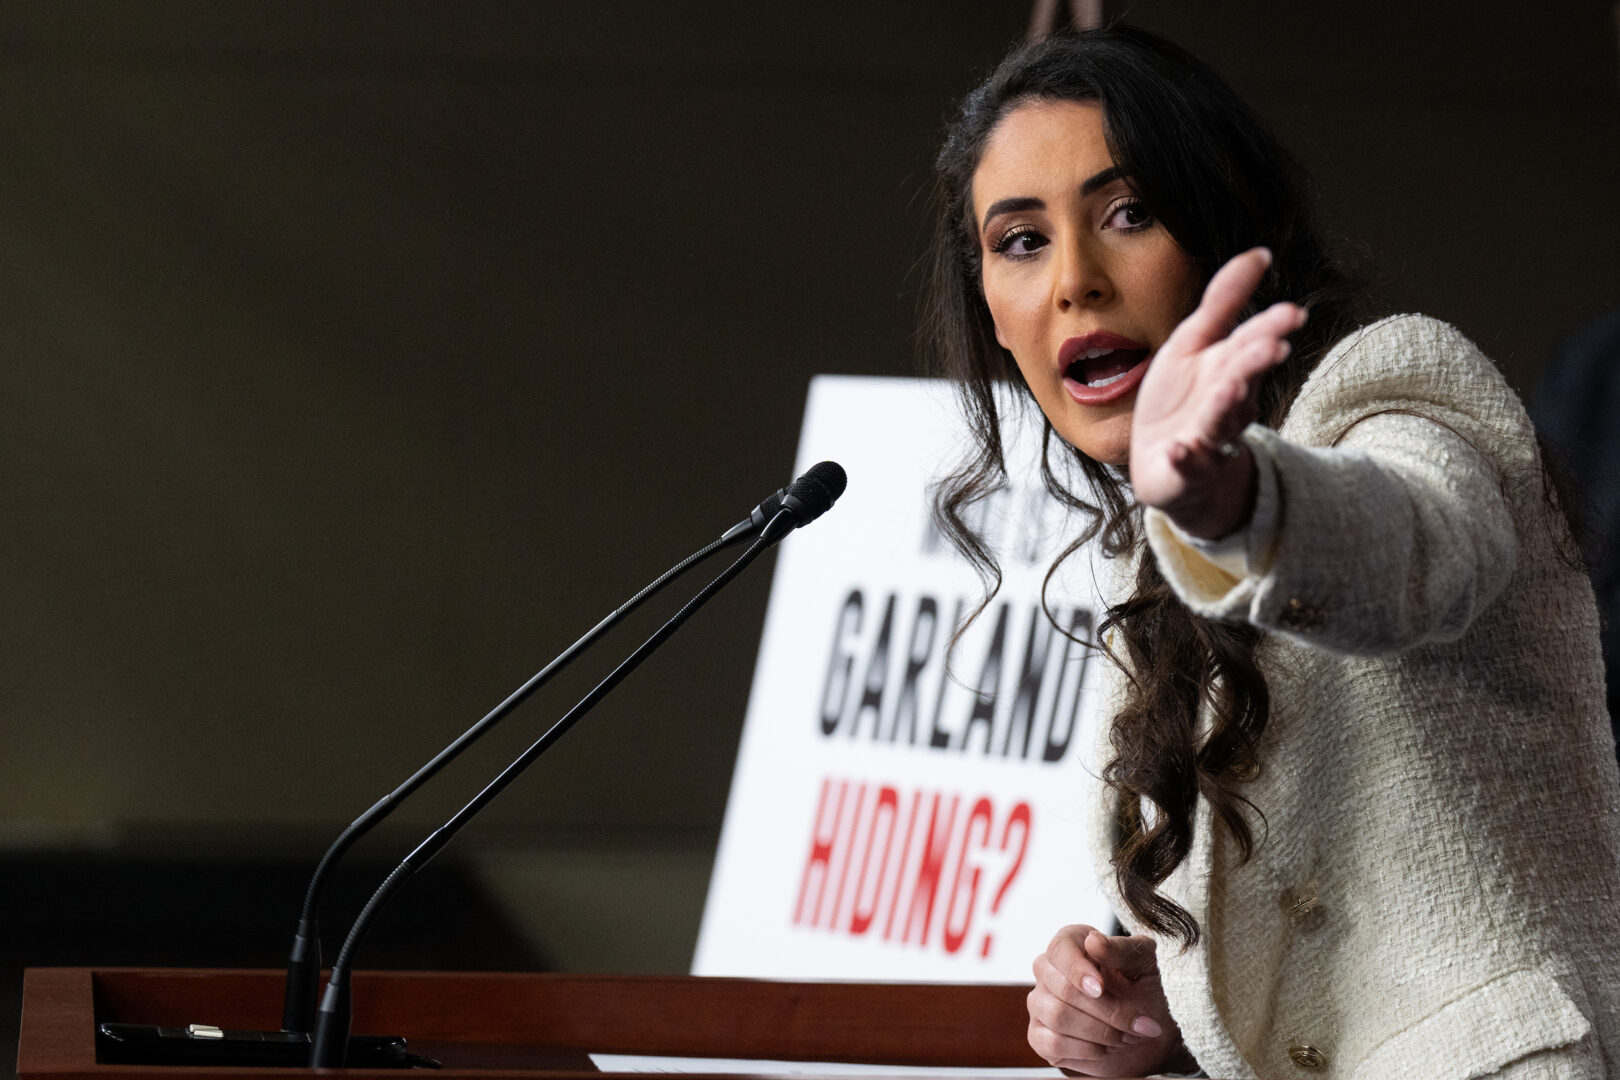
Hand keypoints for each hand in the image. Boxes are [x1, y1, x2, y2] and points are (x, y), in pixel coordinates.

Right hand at [1026, 925, 1191, 1077]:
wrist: (1155, 1030)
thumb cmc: (1150, 989)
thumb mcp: (1146, 964)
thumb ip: (1121, 950)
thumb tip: (1093, 942)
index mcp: (1072, 943)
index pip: (1059, 950)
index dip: (1077, 970)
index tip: (1101, 989)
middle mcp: (1050, 970)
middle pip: (1062, 988)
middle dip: (1107, 1011)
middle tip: (1138, 1023)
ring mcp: (1041, 1003)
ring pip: (1057, 1016)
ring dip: (1100, 1032)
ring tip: (1127, 1036)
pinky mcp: (1041, 1036)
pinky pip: (1050, 1043)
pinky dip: (1085, 1050)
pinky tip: (1106, 1048)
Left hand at [1129, 247, 1306, 538]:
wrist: (1167, 464)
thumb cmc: (1183, 397)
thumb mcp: (1195, 342)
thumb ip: (1224, 301)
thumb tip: (1260, 253)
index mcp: (1229, 369)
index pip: (1252, 344)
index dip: (1270, 329)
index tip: (1292, 313)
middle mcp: (1226, 403)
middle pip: (1243, 380)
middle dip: (1255, 364)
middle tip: (1273, 346)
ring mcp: (1208, 438)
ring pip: (1220, 421)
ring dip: (1226, 405)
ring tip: (1231, 387)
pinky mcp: (1186, 469)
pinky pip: (1188, 465)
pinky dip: (1187, 458)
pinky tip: (1181, 449)